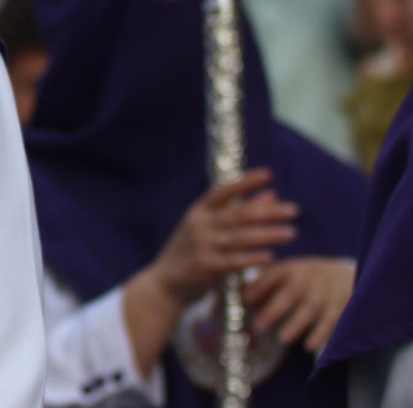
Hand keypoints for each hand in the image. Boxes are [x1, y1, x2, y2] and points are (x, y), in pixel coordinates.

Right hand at [145, 169, 296, 304]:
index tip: (268, 175)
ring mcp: (201, 245)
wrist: (165, 283)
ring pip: (240, 237)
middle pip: (239, 214)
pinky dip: (252, 258)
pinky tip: (270, 257)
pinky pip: (233, 261)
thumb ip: (240, 211)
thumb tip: (273, 194)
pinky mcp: (204, 266)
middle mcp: (199, 224)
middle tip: (294, 210)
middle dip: (268, 211)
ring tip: (292, 233)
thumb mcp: (210, 228)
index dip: (245, 182)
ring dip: (268, 234)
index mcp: (199, 211)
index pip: (224, 191)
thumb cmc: (193, 252)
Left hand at [246, 257, 355, 351]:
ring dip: (295, 325)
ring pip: (308, 311)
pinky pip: (329, 323)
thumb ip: (267, 279)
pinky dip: (319, 335)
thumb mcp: (291, 270)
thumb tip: (242, 297)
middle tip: (258, 328)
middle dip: (272, 312)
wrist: (354, 274)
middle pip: (288, 296)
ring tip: (281, 339)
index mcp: (291, 269)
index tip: (246, 300)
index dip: (259, 286)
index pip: (272, 276)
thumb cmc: (309, 276)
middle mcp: (307, 281)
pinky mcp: (340, 309)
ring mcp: (324, 295)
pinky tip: (307, 346)